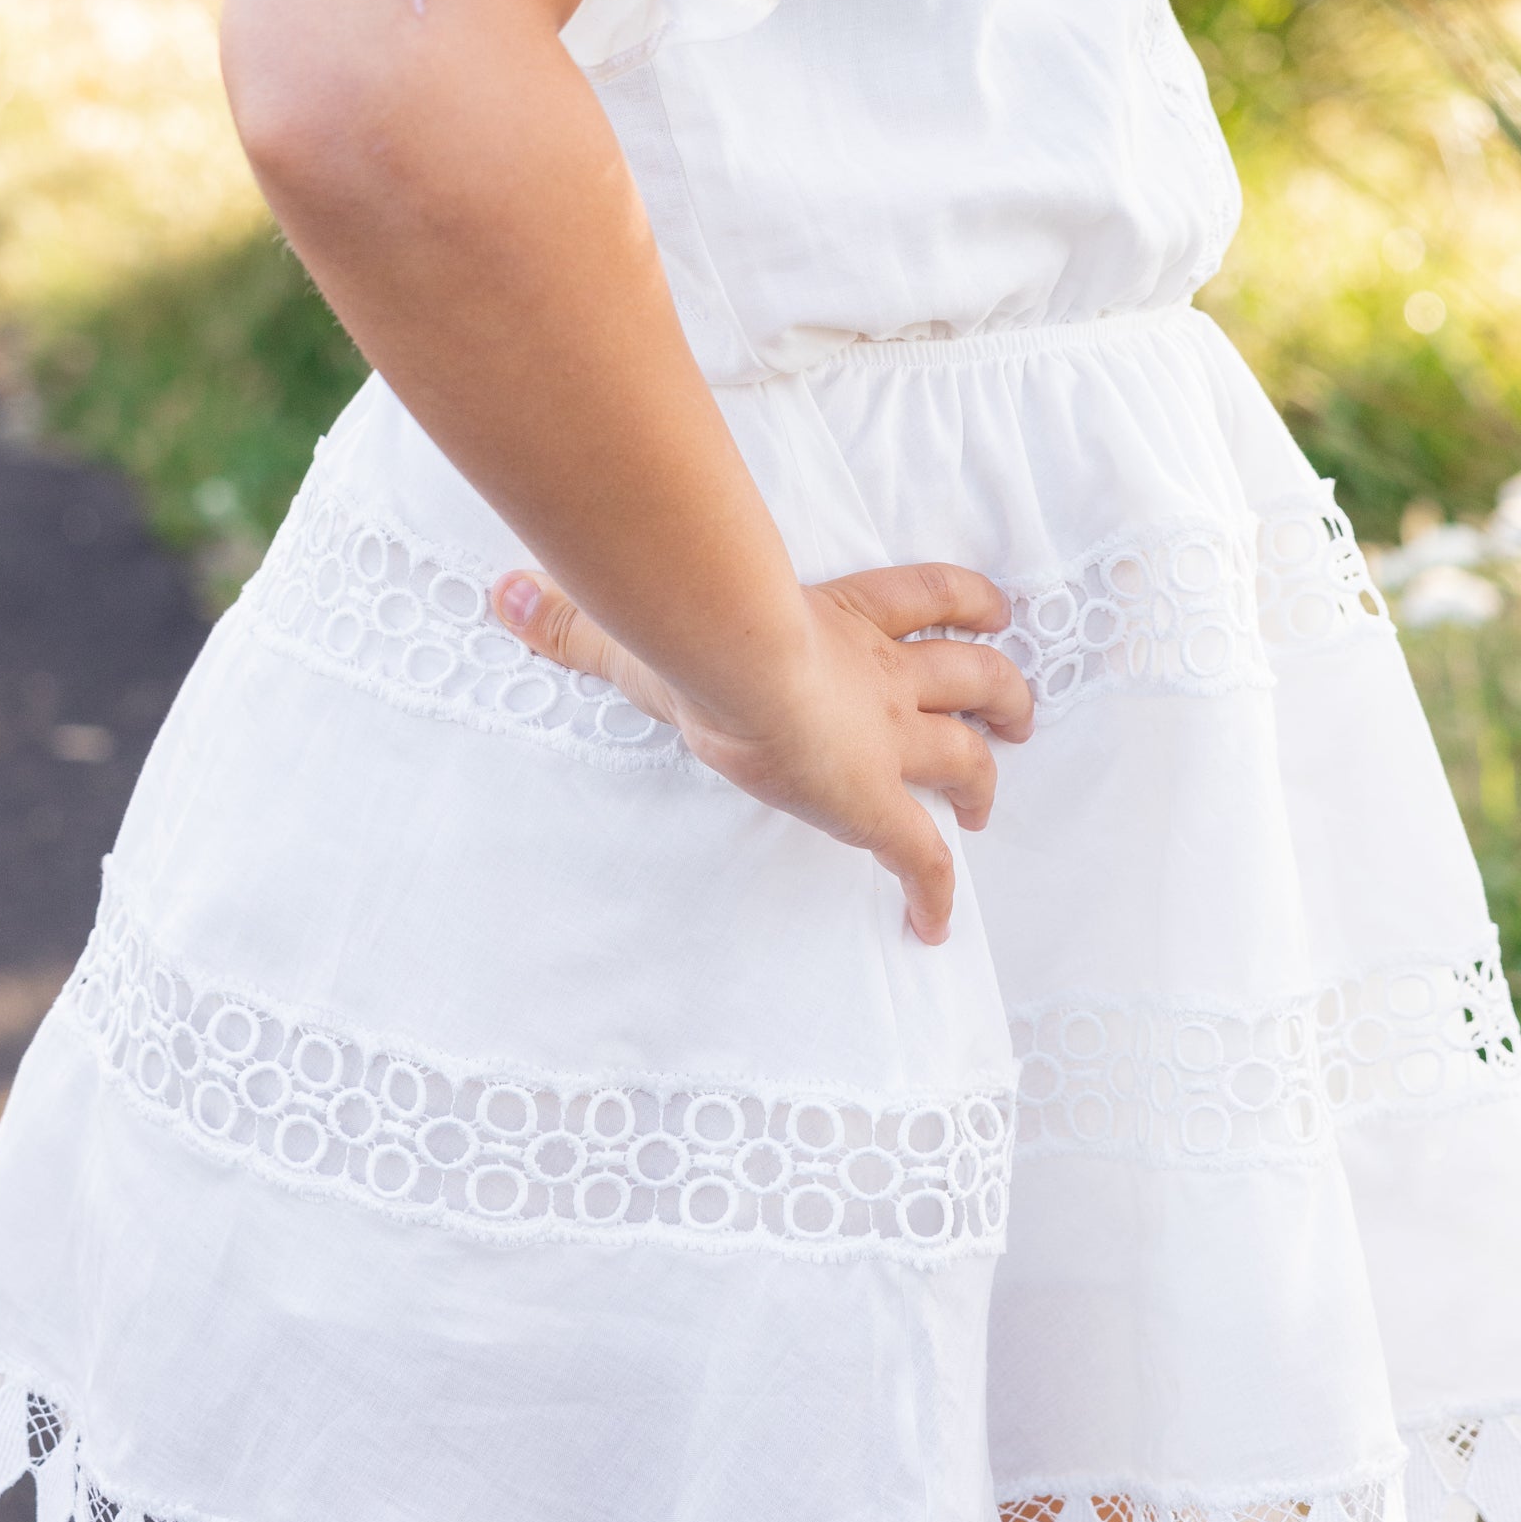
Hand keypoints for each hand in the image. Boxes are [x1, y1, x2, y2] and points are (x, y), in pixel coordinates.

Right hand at [490, 563, 1031, 944]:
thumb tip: (503, 594)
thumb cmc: (697, 625)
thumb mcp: (642, 616)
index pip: (927, 596)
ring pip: (969, 755)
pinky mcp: (878, 808)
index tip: (993, 609)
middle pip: (974, 675)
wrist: (735, 658)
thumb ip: (578, 615)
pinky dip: (932, 894)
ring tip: (992, 796)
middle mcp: (880, 677)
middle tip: (1017, 714)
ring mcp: (886, 742)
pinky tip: (931, 926)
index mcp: (843, 620)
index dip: (966, 602)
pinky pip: (922, 861)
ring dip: (987, 774)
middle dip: (1001, 694)